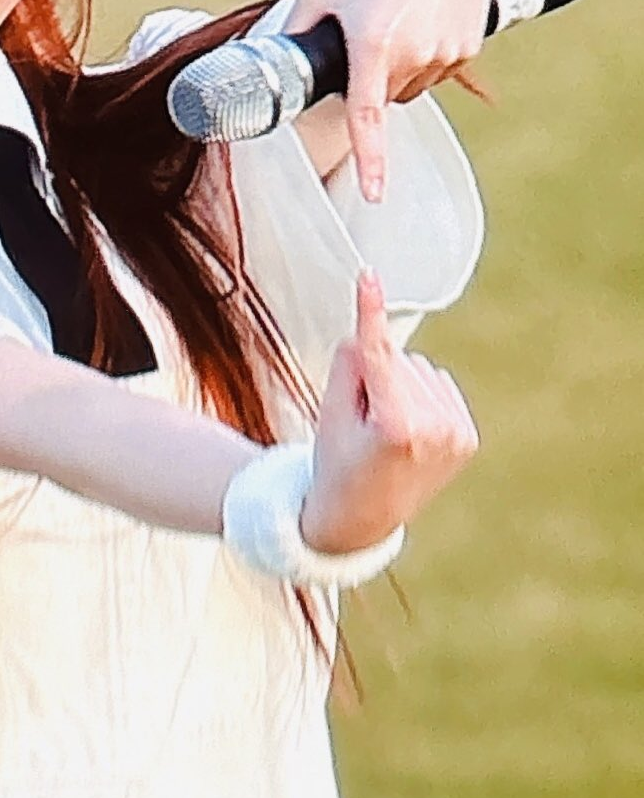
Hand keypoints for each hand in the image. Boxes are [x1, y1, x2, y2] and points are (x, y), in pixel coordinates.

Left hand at [285, 0, 490, 203]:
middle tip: (368, 31)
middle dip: (374, 79)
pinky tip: (422, 17)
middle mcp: (414, 51)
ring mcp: (448, 49)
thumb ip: (295, 34)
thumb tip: (269, 67)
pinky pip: (441, 70)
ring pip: (414, 87)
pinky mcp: (471, 43)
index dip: (372, 159)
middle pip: (387, 99)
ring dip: (401, 68)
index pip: (368, 116)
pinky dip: (428, 55)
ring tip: (397, 16)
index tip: (376, 193)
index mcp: (373, 42)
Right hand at [300, 267, 478, 555]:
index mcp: (396, 428)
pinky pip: (437, 385)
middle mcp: (435, 430)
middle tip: (359, 426)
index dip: (370, 313)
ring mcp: (456, 435)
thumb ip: (349, 365)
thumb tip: (373, 332)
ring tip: (383, 433)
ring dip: (397, 387)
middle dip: (373, 379)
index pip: (378, 356)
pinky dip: (418, 398)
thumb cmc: (336, 466)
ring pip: (418, 369)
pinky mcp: (468, 436)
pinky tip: (407, 432)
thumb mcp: (329, 415)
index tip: (369, 276)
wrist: (359, 520)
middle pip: (395, 361)